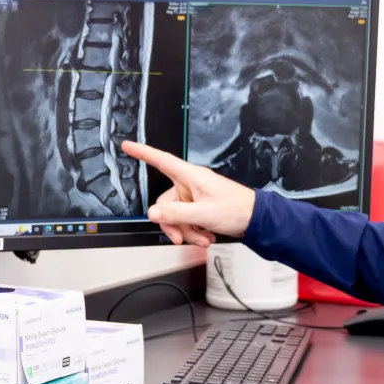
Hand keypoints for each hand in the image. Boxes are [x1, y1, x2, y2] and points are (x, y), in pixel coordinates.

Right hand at [120, 141, 256, 246]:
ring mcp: (195, 197)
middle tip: (182, 237)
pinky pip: (186, 220)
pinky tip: (206, 235)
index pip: (161, 160)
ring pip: (176, 216)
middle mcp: (190, 185)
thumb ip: (176, 214)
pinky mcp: (200, 208)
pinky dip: (194, 231)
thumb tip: (153, 213)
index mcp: (190, 176)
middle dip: (174, 224)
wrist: (255, 219)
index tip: (128, 146)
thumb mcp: (203, 213)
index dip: (143, 152)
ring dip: (187, 231)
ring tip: (203, 237)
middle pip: (165, 203)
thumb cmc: (236, 208)